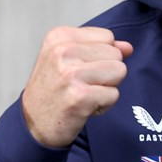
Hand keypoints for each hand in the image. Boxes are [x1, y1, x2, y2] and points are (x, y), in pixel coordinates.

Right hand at [20, 26, 133, 147]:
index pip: (108, 37)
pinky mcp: (80, 96)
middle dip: (106, 73)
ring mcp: (71, 73)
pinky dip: (104, 105)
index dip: (101, 57)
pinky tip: (84, 107)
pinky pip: (114, 95)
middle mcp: (63, 51)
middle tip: (81, 85)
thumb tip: (128, 47)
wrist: (33, 124)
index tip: (79, 70)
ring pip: (119, 72)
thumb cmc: (54, 90)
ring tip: (85, 94)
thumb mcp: (70, 60)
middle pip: (116, 54)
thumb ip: (101, 48)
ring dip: (107, 88)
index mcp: (59, 37)